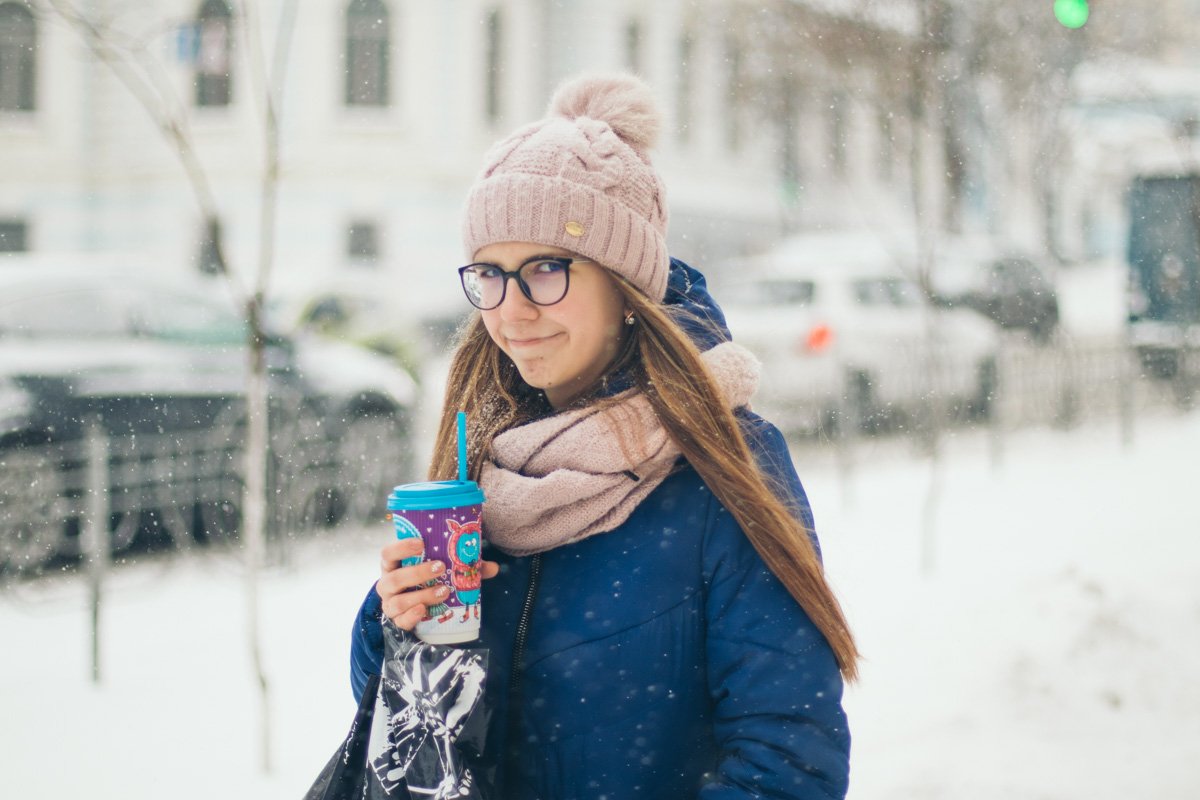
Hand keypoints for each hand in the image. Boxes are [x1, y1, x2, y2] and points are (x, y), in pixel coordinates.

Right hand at [376, 538, 499, 629]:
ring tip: (443, 591)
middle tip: (440, 567)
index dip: (401, 547)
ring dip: (421, 596)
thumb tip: (493, 567)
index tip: (421, 543)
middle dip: (417, 573)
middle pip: (395, 578)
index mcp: (393, 565)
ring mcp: (390, 604)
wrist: (415, 609)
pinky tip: (423, 610)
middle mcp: (387, 584)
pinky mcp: (397, 621)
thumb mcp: (440, 570)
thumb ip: (464, 567)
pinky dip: (412, 616)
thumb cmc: (426, 581)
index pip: (388, 553)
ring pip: (398, 602)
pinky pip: (400, 621)